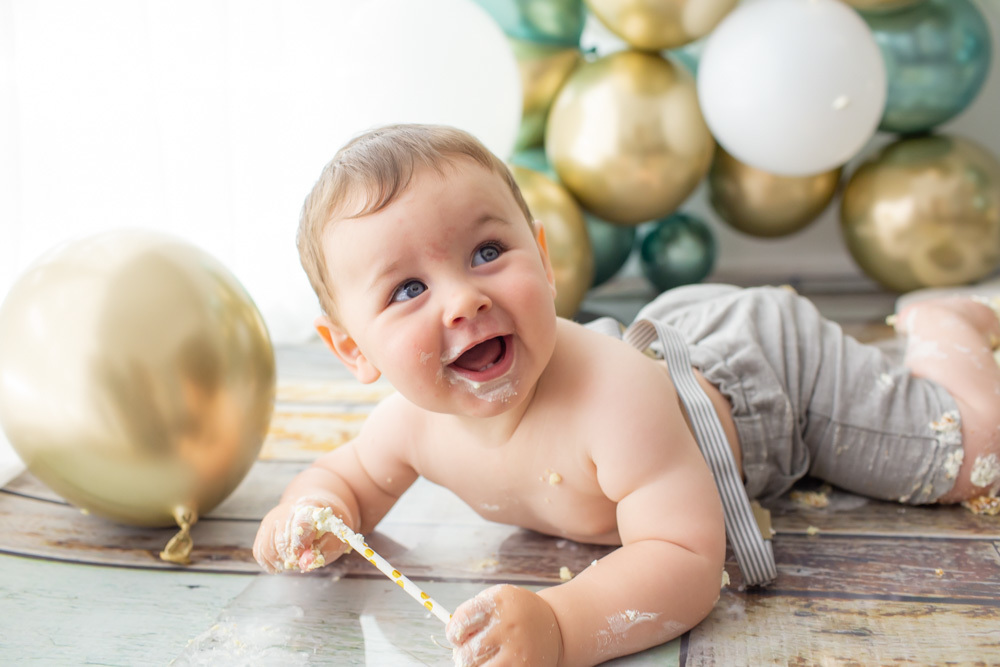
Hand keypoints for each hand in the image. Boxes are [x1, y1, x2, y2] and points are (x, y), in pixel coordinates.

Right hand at [252, 496, 350, 572]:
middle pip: (280, 539)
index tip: (302, 554)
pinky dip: (271, 563)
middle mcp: (286, 511)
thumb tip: (305, 563)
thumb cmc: (327, 527)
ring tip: (296, 558)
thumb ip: (326, 550)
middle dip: (292, 557)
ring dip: (281, 561)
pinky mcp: (263, 530)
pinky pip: (260, 553)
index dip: (300, 542)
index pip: (300, 522)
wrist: (313, 511)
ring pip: (267, 549)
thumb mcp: (338, 537)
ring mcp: (272, 520)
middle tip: (303, 558)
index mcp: (310, 507)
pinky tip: (284, 560)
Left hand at [447, 584, 561, 666]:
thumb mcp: (498, 601)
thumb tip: (449, 635)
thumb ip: (471, 612)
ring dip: (474, 665)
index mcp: (498, 602)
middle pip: (466, 652)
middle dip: (463, 654)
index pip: (462, 621)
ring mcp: (517, 649)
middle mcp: (508, 625)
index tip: (457, 636)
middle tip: (470, 651)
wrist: (556, 625)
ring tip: (484, 658)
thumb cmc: (516, 613)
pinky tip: (496, 662)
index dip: (453, 632)